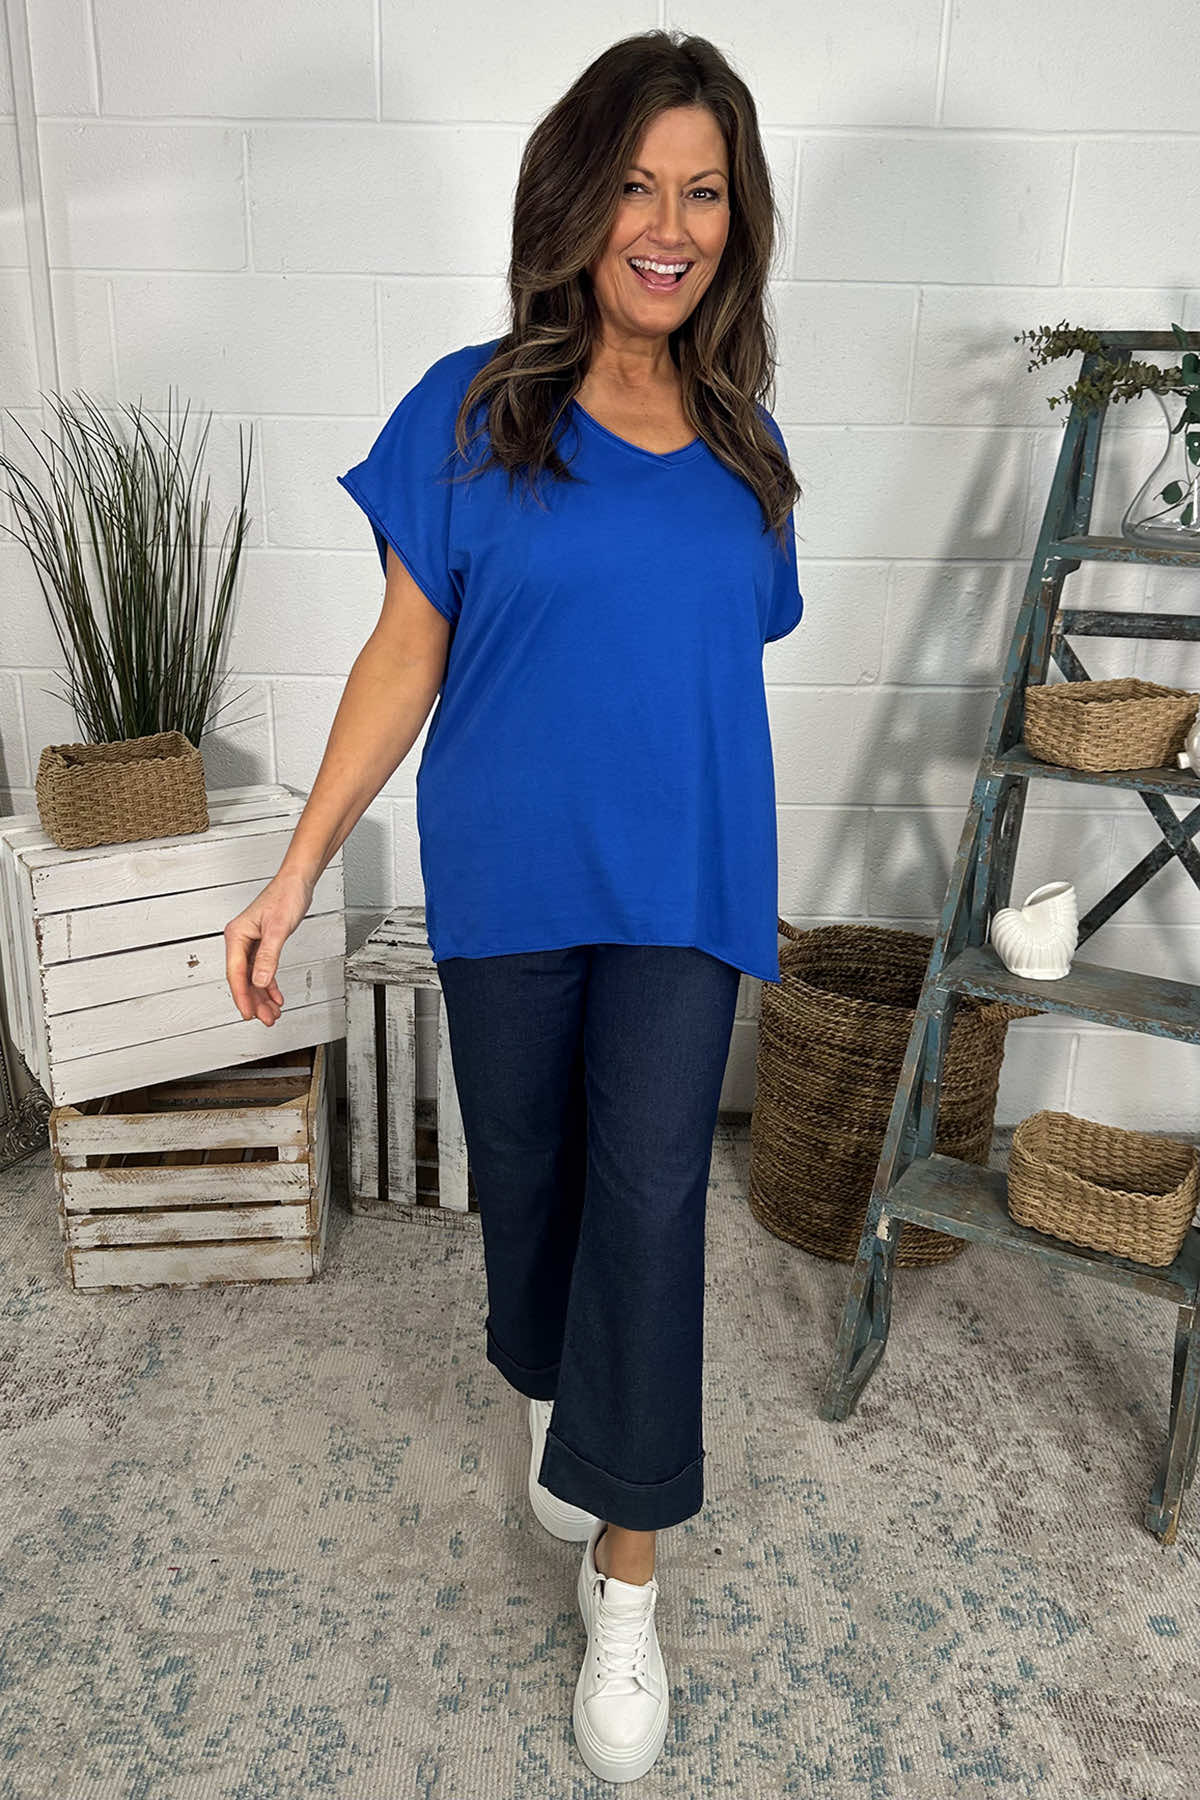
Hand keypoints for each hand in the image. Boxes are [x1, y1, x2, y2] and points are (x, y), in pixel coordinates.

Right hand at [223, 869, 315, 1025]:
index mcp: (237, 935)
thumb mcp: (278, 929)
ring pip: (253, 977)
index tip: (248, 1014)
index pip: (236, 973)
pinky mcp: (262, 943)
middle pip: (243, 979)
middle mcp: (240, 940)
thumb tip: (259, 981)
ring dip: (262, 997)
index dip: (242, 996)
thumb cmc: (286, 896)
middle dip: (254, 1001)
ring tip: (272, 1014)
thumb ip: (268, 956)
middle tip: (266, 1019)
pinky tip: (276, 997)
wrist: (298, 881)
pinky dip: (269, 985)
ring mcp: (251, 942)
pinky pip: (262, 970)